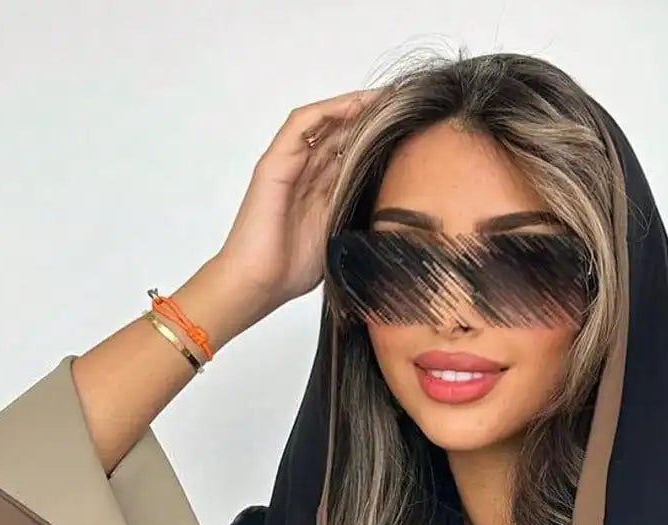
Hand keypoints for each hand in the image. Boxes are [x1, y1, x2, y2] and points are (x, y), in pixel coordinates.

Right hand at [216, 88, 382, 327]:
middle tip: (404, 104)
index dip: (377, 140)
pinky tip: (354, 105)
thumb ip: (358, 213)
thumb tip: (395, 202)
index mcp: (321, 192)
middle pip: (340, 133)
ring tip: (383, 97)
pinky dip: (328, 111)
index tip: (409, 131)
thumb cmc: (292, 271)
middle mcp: (305, 173)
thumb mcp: (341, 236)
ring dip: (353, 106)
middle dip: (371, 117)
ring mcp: (288, 165)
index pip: (351, 154)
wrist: (258, 283)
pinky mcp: (274, 163)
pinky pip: (301, 125)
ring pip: (323, 123)